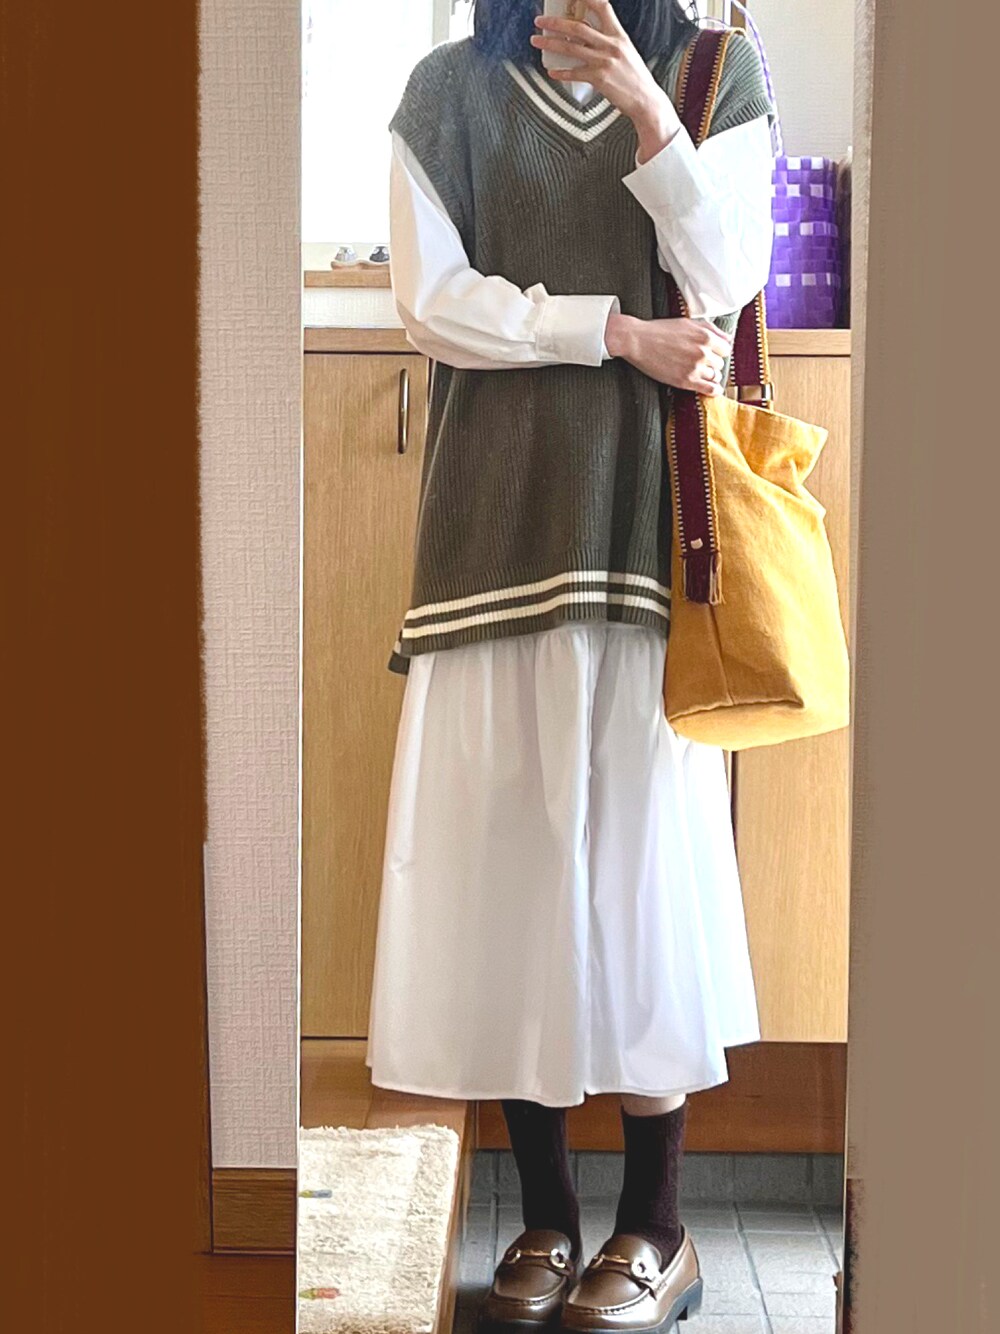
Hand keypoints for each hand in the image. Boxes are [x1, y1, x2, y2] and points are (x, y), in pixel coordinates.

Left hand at [530, 0, 680, 161]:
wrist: (646, 100)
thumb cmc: (635, 78)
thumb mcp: (626, 52)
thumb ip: (608, 42)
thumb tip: (586, 37)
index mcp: (618, 35)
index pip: (602, 7)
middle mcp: (610, 45)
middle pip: (578, 27)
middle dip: (555, 22)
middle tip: (540, 21)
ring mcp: (604, 61)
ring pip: (570, 47)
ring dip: (550, 43)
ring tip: (537, 41)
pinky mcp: (599, 79)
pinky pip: (574, 73)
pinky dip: (560, 72)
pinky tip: (551, 70)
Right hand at [605, 313, 732, 395]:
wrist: (638, 340)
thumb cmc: (660, 330)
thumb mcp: (689, 322)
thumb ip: (711, 329)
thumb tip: (727, 339)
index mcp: (706, 336)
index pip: (726, 348)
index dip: (718, 351)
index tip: (712, 354)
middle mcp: (703, 352)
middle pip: (720, 363)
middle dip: (712, 363)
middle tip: (699, 362)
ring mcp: (695, 368)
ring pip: (715, 376)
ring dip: (709, 375)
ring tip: (698, 373)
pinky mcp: (686, 381)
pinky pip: (709, 389)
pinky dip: (714, 390)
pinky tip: (712, 389)